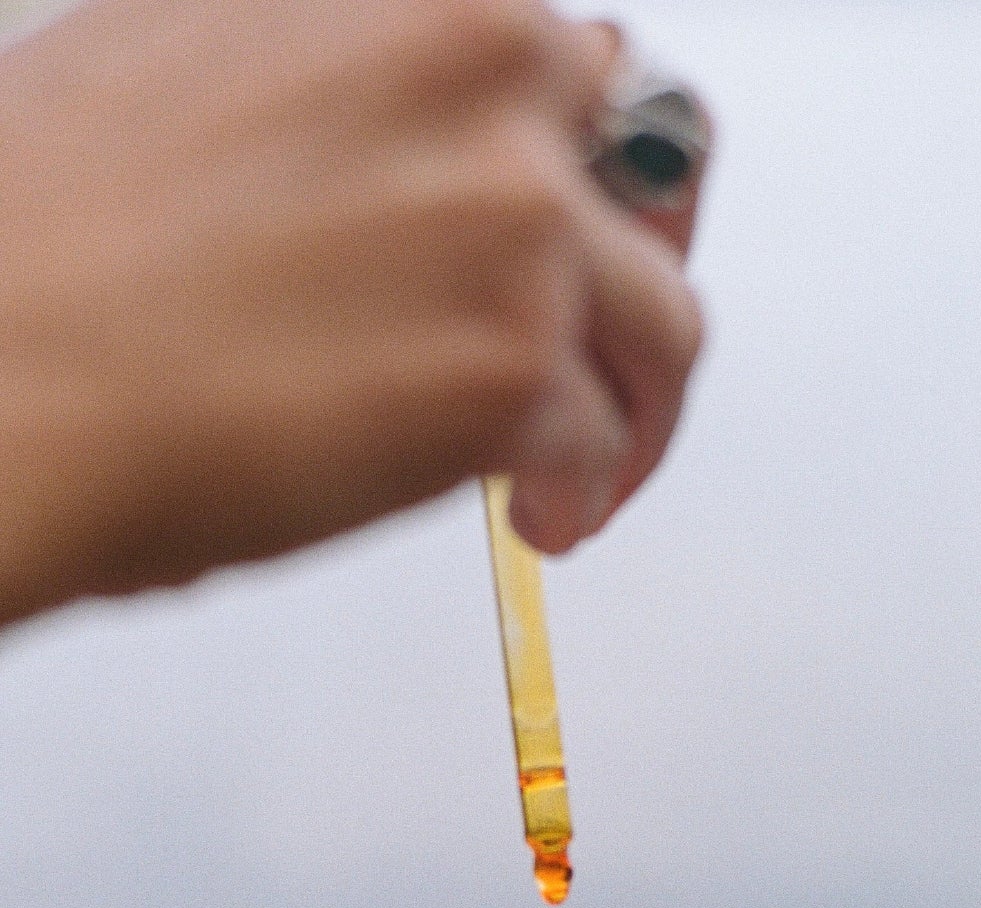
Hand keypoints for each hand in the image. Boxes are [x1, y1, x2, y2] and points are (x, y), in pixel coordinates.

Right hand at [0, 0, 703, 618]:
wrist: (4, 372)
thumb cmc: (52, 243)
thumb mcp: (199, 65)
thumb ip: (342, 92)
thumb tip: (384, 153)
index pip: (573, 73)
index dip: (578, 170)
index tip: (569, 227)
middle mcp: (490, 79)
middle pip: (653, 184)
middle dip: (631, 279)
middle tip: (612, 356)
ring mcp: (516, 225)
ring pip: (662, 324)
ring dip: (631, 404)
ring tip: (581, 465)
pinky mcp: (516, 369)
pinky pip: (600, 445)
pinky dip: (579, 491)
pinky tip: (532, 516)